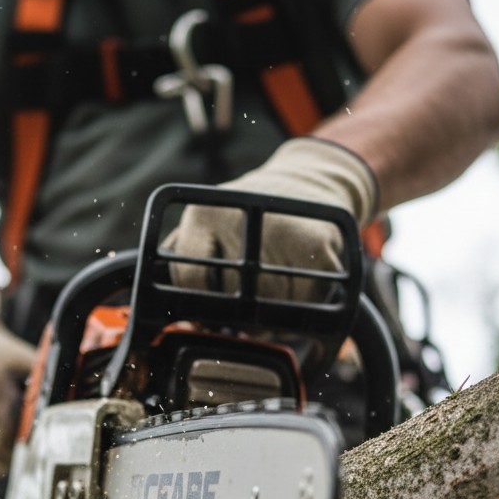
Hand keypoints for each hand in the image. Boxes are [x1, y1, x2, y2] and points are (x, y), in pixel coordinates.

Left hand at [165, 137, 376, 299]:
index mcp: (206, 213)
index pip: (191, 279)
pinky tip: (292, 292)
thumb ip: (187, 262)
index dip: (197, 309)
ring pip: (271, 309)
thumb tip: (179, 314)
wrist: (307, 179)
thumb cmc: (248, 214)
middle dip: (237, 318)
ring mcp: (285, 232)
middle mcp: (245, 219)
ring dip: (269, 319)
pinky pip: (304, 305)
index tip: (204, 318)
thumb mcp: (207, 223)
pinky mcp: (319, 248)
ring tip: (269, 298)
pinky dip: (298, 311)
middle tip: (243, 315)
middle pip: (235, 299)